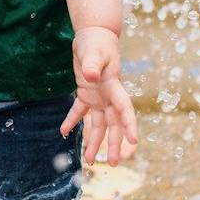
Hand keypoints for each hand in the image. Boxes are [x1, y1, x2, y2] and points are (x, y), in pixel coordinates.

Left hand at [60, 26, 138, 165]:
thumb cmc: (97, 42)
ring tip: (89, 161)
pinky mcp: (86, 94)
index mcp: (114, 87)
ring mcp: (98, 97)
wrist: (94, 35)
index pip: (125, 109)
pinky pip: (80, 111)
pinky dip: (72, 121)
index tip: (135, 141)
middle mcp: (109, 96)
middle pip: (114, 124)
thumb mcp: (94, 51)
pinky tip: (64, 132)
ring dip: (95, 141)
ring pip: (99, 124)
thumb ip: (93, 64)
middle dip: (115, 144)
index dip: (130, 125)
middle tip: (114, 164)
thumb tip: (91, 77)